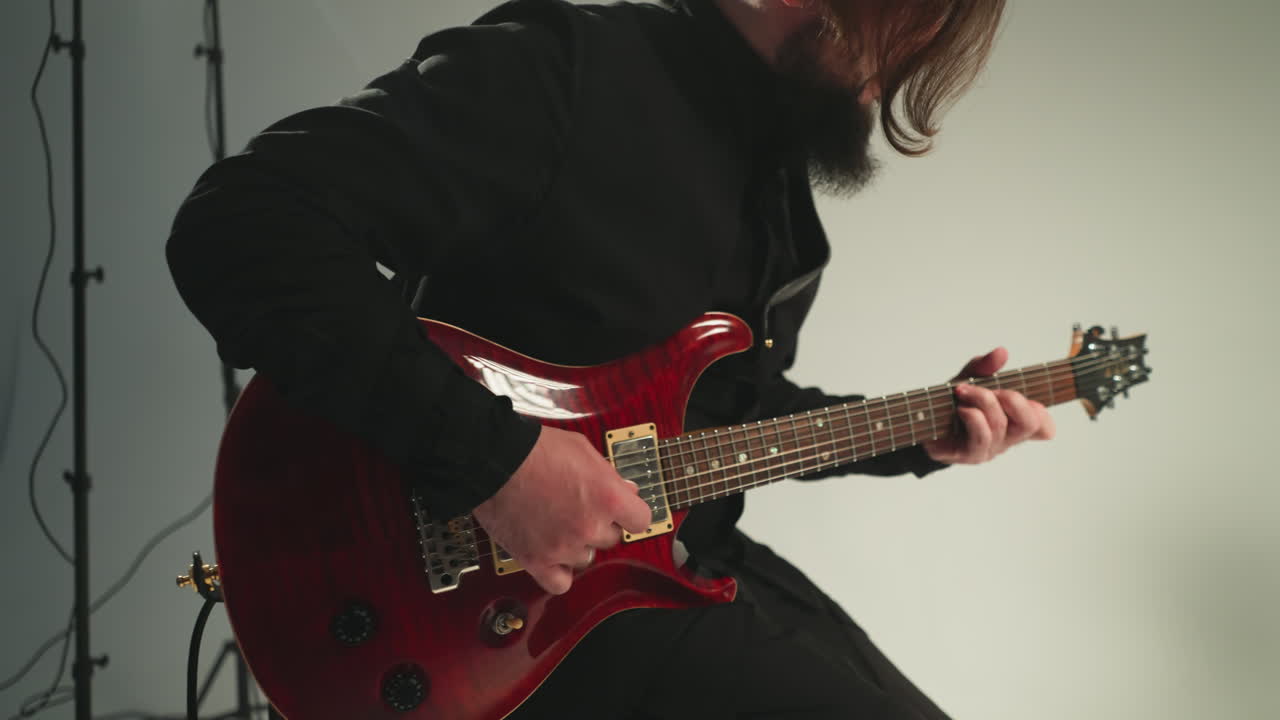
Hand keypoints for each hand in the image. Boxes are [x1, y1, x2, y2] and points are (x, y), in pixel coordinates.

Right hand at [472, 426, 652, 594]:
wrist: (496, 461)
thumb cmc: (536, 450)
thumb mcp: (583, 449)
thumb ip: (608, 474)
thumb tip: (627, 489)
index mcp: (608, 497)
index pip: (641, 520)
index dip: (631, 514)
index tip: (622, 512)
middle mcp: (590, 526)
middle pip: (611, 539)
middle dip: (599, 524)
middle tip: (578, 508)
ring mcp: (565, 546)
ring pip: (585, 557)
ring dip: (576, 544)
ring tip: (558, 524)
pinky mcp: (537, 560)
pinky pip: (560, 583)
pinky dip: (558, 573)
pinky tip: (553, 556)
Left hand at [923, 347, 1055, 463]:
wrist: (918, 421)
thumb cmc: (949, 401)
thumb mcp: (967, 378)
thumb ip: (984, 366)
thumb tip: (1001, 352)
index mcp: (1012, 423)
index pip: (1044, 428)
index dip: (1042, 413)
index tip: (1021, 396)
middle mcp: (1005, 439)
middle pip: (1030, 423)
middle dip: (1013, 398)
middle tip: (992, 389)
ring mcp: (988, 449)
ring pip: (1000, 424)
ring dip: (982, 400)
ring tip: (963, 391)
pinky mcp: (968, 455)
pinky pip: (981, 437)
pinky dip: (972, 416)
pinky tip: (960, 408)